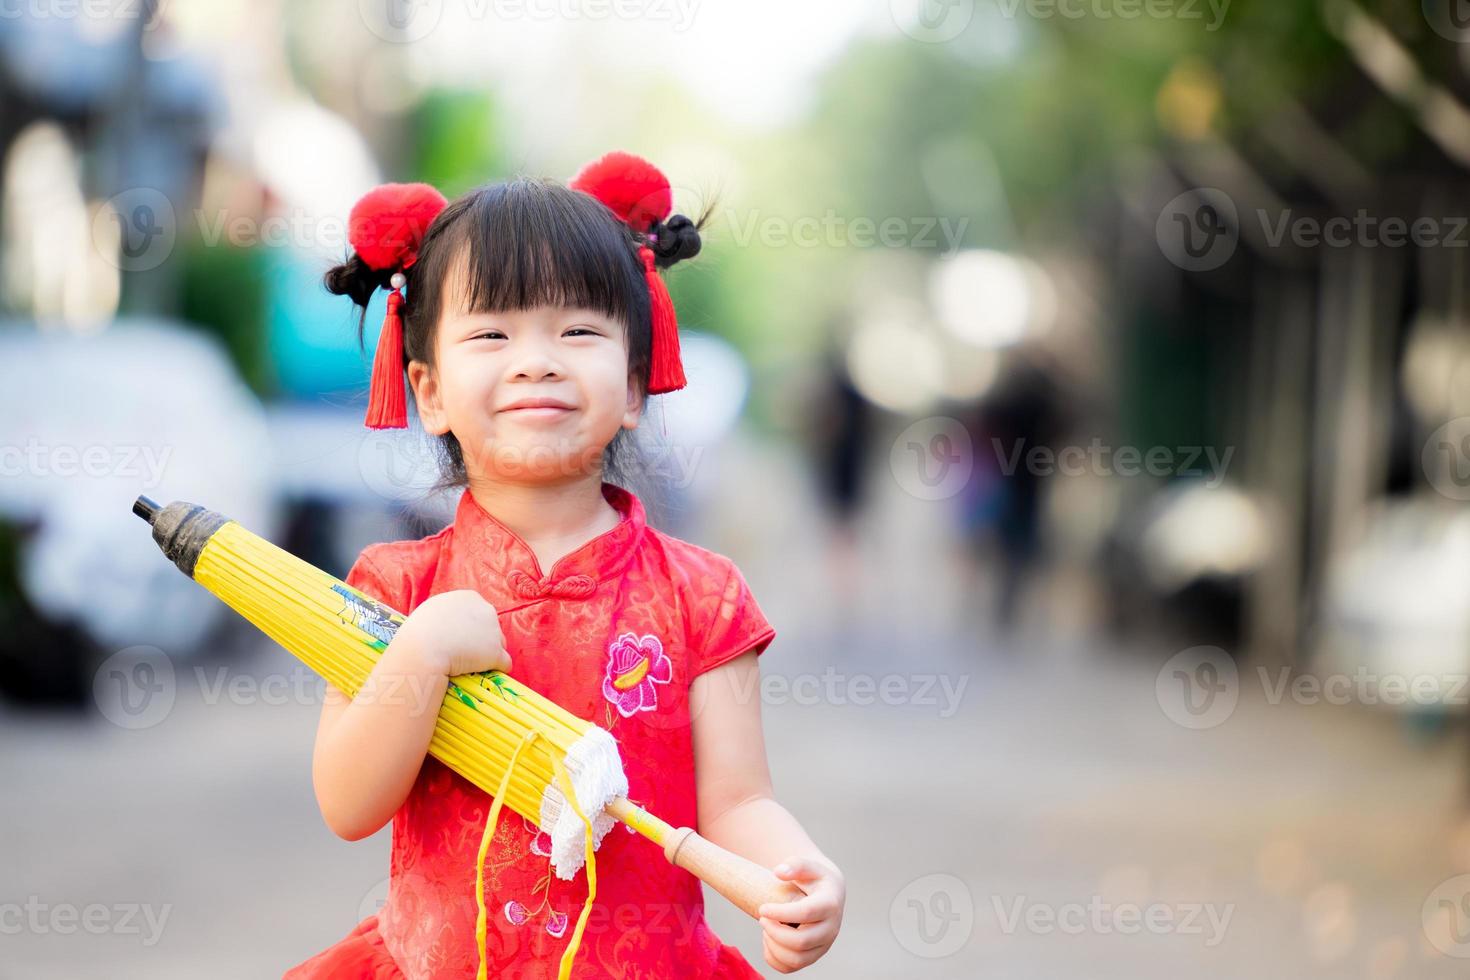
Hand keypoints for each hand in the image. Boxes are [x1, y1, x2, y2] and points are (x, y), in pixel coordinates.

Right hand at [395, 590, 511, 676]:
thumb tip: (449, 625)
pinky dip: (496, 669)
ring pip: (499, 645)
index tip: (460, 638)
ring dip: (488, 655)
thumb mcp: (431, 612)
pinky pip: (504, 663)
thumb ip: (447, 613)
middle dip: (482, 640)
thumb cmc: (418, 633)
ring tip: (469, 664)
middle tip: (464, 653)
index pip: (479, 612)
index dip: (471, 627)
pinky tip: (482, 674)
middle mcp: (486, 610)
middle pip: (491, 627)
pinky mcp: (496, 652)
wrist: (422, 650)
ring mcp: (493, 631)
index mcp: (469, 597)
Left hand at [756, 856, 844, 972]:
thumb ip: (795, 864)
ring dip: (773, 946)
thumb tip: (779, 872)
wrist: (826, 893)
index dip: (780, 913)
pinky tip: (768, 940)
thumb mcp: (807, 866)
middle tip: (762, 918)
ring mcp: (823, 946)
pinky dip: (773, 959)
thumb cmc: (812, 878)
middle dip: (775, 932)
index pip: (806, 914)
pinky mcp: (813, 956)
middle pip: (801, 942)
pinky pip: (790, 968)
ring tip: (766, 928)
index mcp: (830, 904)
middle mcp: (831, 929)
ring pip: (796, 959)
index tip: (762, 908)